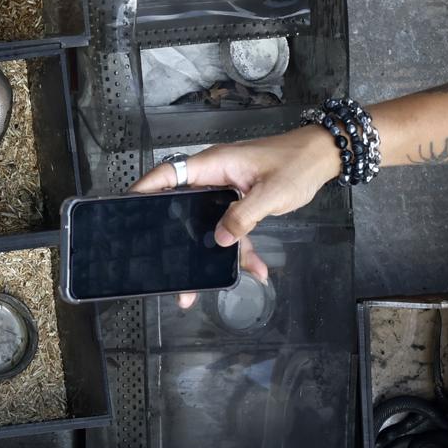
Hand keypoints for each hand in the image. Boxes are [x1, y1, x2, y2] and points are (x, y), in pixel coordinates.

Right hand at [129, 125, 340, 306]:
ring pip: (205, 226)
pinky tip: (256, 270)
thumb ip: (242, 218)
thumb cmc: (295, 164)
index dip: (142, 190)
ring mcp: (225, 192)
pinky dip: (240, 250)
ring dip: (207, 256)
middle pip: (180, 208)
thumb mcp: (269, 193)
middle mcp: (213, 178)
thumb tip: (219, 241)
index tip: (124, 210)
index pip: (166, 174)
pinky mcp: (239, 203)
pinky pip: (231, 229)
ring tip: (194, 290)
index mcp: (213, 166)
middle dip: (171, 239)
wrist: (323, 157)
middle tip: (160, 267)